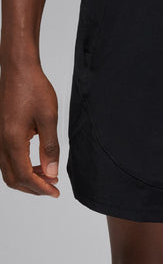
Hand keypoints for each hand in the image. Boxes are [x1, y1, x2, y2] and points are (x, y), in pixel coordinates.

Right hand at [0, 63, 59, 195]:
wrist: (18, 70)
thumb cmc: (34, 90)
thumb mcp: (48, 118)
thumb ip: (50, 147)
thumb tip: (51, 173)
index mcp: (12, 140)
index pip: (24, 176)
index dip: (40, 188)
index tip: (56, 193)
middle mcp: (0, 143)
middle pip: (13, 178)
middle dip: (33, 188)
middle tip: (53, 188)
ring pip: (8, 170)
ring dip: (27, 178)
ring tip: (48, 176)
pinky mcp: (0, 133)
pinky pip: (6, 159)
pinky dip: (21, 167)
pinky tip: (37, 162)